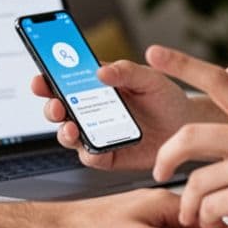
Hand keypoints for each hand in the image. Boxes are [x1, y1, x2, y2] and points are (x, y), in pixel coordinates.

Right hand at [32, 57, 210, 170]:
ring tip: (70, 128)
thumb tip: (100, 70)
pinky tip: (92, 146)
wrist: (187, 126)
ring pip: (70, 135)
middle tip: (55, 104)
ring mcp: (98, 134)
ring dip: (64, 132)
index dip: (48, 80)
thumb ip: (126, 71)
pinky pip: (92, 157)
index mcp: (97, 87)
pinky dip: (89, 153)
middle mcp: (92, 111)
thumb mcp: (149, 78)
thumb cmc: (166, 98)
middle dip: (51, 107)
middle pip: (60, 110)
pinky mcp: (109, 156)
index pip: (65, 82)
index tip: (40, 78)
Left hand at [148, 46, 227, 227]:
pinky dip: (209, 219)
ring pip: (195, 182)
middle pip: (187, 136)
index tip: (152, 52)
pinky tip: (219, 223)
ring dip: (189, 204)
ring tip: (194, 215)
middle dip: (165, 158)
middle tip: (159, 172)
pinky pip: (211, 207)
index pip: (217, 80)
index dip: (181, 64)